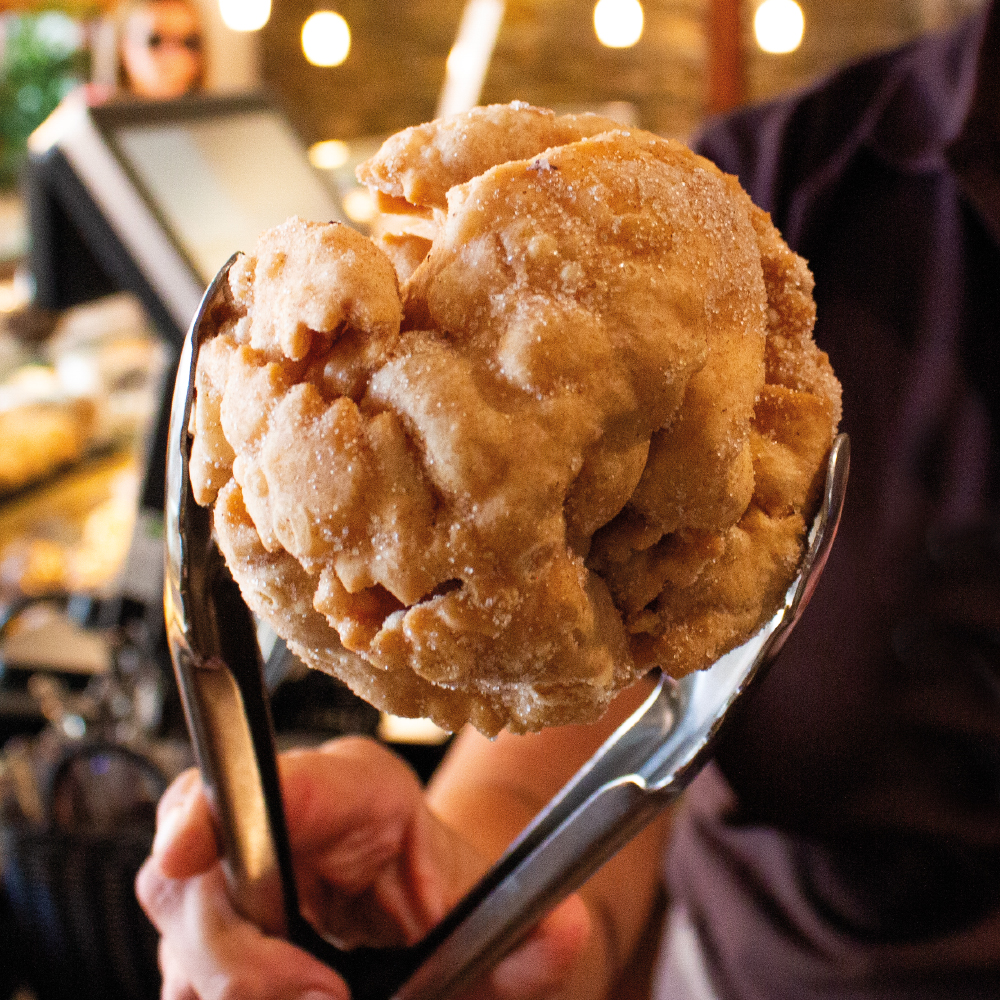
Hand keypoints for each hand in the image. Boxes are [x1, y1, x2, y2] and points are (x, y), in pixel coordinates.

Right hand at [136, 736, 591, 999]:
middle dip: (235, 949)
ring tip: (316, 998)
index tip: (187, 854)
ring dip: (224, 980)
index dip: (215, 807)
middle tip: (317, 998)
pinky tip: (284, 997)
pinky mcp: (226, 918)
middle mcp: (291, 817)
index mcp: (360, 792)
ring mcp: (248, 867)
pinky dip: (217, 991)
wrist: (443, 922)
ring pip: (180, 919)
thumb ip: (531, 940)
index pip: (272, 780)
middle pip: (201, 863)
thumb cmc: (463, 905)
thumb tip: (560, 934)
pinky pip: (184, 960)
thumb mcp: (504, 921)